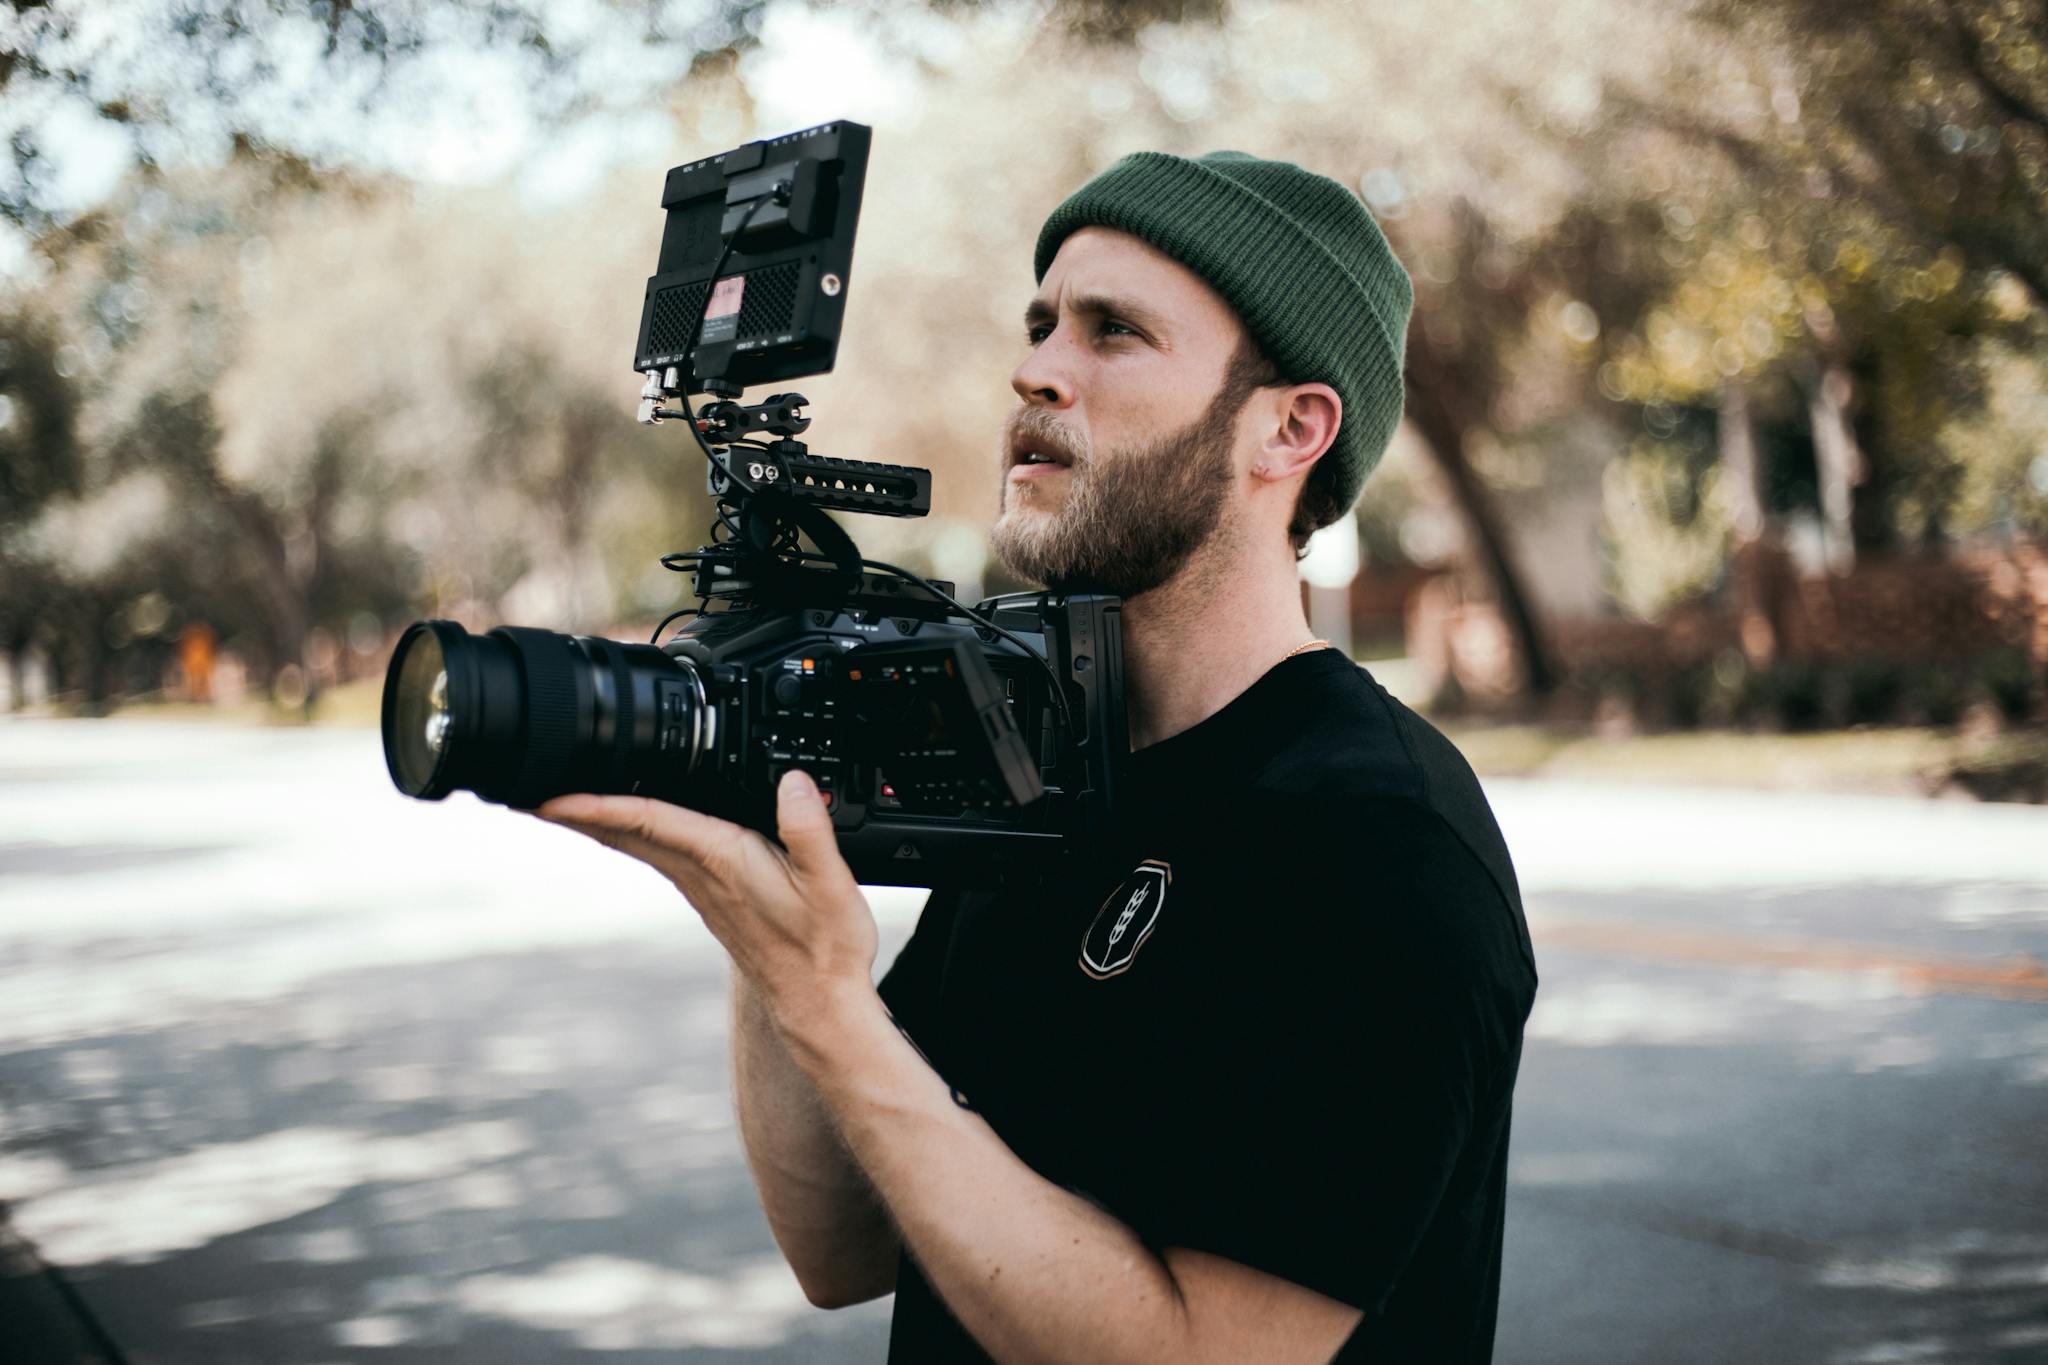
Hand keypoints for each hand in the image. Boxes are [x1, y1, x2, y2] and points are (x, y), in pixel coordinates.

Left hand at [534, 770, 878, 1018]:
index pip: (647, 822)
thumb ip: (809, 830)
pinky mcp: (710, 896)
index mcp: (723, 861)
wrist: (818, 1006)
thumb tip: (793, 782)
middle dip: (575, 807)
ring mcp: (700, 888)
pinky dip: (627, 831)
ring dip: (595, 818)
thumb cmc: (824, 952)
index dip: (597, 804)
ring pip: (634, 843)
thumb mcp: (831, 886)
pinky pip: (655, 853)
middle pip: (623, 832)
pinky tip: (624, 824)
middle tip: (524, 785)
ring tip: (557, 798)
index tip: (549, 795)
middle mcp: (701, 875)